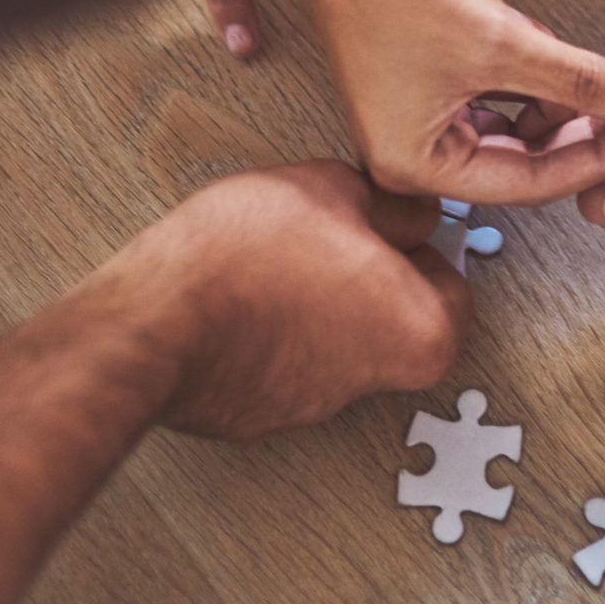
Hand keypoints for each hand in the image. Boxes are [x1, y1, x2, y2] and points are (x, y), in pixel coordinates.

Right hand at [98, 162, 469, 442]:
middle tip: (331, 231)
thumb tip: (409, 213)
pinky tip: (242, 292)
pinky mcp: (259, 414)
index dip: (419, 239)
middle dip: (369, 272)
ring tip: (274, 256)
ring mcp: (314, 407)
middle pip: (396, 315)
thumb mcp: (337, 189)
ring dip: (319, 299)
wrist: (152, 322)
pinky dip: (272, 329)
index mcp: (421, 334)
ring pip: (338, 338)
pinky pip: (283, 360)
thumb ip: (393, 206)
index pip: (452, 282)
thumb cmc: (247, 258)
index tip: (392, 219)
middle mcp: (378, 383)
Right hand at [256, 0, 604, 199]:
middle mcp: (414, 144)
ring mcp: (423, 105)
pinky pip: (500, 87)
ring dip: (562, 103)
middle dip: (580, 133)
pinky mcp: (434, 67)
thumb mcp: (498, 42)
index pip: (525, 185)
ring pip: (515, 122)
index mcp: (414, 163)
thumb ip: (578, 79)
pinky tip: (569, 58)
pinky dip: (536, 75)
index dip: (591, 162)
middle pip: (521, 158)